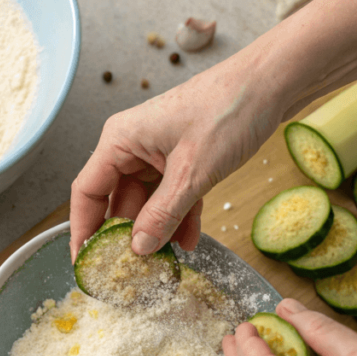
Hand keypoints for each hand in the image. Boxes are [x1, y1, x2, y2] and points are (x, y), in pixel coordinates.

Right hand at [68, 53, 289, 260]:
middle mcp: (133, 146)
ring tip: (165, 262)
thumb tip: (138, 248)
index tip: (86, 265)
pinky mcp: (182, 158)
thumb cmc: (229, 109)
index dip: (83, 232)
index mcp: (120, 139)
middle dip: (127, 237)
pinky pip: (172, 196)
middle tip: (131, 272)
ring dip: (157, 231)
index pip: (87, 193)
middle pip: (116, 201)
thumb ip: (162, 214)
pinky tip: (189, 241)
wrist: (273, 83)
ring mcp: (158, 152)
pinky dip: (180, 218)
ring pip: (147, 203)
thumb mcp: (192, 172)